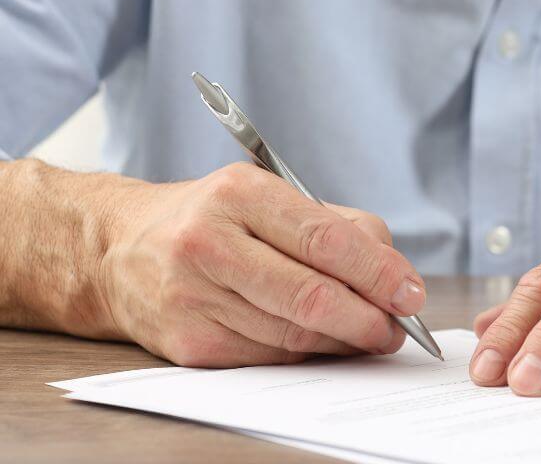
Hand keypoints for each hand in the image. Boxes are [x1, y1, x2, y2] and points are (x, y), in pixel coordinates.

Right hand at [98, 162, 426, 365]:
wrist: (117, 250)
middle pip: (310, 295)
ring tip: (369, 335)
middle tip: (397, 328)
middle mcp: (209, 242)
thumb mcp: (269, 196)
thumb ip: (338, 226)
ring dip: (343, 341)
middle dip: (368, 318)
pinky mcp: (187, 343)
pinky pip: (267, 358)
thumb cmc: (213, 218)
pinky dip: (305, 354)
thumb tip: (394, 275)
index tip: (411, 293)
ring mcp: (193, 296)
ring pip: (292, 335)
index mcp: (240, 193)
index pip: (325, 239)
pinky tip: (322, 343)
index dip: (378, 272)